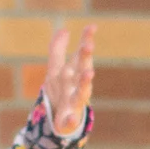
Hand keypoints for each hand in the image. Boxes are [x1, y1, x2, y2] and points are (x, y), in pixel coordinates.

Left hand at [41, 23, 96, 137]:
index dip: (85, 39)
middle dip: (85, 58)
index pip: (81, 54)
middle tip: (88, 45)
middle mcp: (78, 85)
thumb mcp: (57, 70)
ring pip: (82, 92)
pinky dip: (72, 119)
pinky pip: (71, 119)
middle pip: (82, 69)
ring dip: (85, 83)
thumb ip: (58, 50)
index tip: (92, 26)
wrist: (63, 122)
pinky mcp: (69, 119)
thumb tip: (64, 30)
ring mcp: (75, 102)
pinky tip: (72, 118)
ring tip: (89, 74)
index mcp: (76, 73)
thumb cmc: (64, 92)